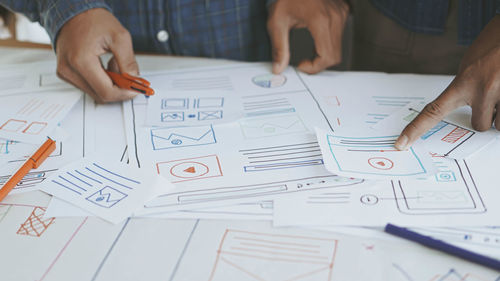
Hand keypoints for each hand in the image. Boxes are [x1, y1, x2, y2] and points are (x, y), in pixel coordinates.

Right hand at [55, 8, 138, 102]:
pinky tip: (105, 66)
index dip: (125, 93)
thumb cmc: (92, 20)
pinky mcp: (66, 73)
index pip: (106, 92)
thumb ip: (128, 62)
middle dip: (119, 88)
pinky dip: (102, 81)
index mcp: (80, 61)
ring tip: (114, 64)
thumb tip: (134, 80)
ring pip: (95, 93)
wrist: (74, 11)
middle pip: (101, 95)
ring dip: (110, 84)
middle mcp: (69, 70)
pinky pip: (89, 86)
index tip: (136, 89)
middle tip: (129, 75)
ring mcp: (66, 73)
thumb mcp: (119, 37)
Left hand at [267, 0, 348, 73]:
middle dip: (318, 64)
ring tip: (308, 52)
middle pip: (334, 56)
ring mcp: (341, 14)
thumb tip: (278, 68)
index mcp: (320, 20)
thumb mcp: (277, 22)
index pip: (326, 57)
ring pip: (338, 49)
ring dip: (323, 56)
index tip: (301, 65)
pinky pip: (339, 38)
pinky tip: (315, 41)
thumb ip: (279, 48)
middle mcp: (335, 17)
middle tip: (304, 62)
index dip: (314, 68)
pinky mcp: (342, 13)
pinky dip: (328, 46)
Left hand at [395, 15, 499, 149]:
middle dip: (486, 115)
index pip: (433, 111)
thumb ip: (463, 88)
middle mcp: (482, 89)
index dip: (415, 129)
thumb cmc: (496, 43)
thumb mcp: (470, 66)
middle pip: (479, 125)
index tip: (401, 143)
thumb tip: (462, 107)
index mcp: (463, 82)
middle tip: (493, 94)